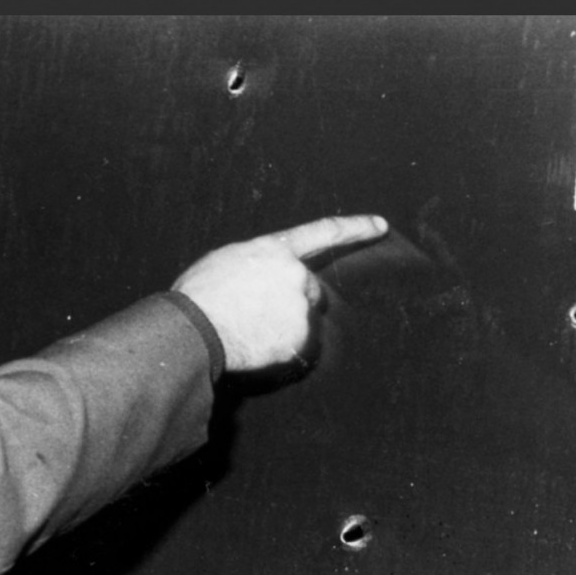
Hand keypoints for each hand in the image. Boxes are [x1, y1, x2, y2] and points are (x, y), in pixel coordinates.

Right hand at [172, 215, 387, 371]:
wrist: (194, 329)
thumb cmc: (199, 294)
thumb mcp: (227, 261)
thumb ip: (258, 264)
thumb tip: (265, 278)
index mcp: (275, 250)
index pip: (324, 232)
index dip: (356, 228)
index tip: (381, 226)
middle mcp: (296, 276)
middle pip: (312, 290)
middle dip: (295, 300)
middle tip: (260, 312)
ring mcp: (300, 309)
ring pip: (303, 319)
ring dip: (285, 325)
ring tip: (250, 329)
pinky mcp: (300, 340)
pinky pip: (296, 346)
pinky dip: (280, 348)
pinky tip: (255, 345)